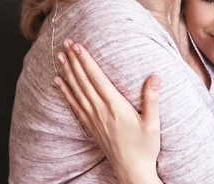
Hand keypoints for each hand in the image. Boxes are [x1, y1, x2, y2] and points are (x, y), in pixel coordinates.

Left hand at [54, 39, 161, 183]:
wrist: (132, 171)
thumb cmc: (144, 147)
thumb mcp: (152, 123)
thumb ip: (152, 99)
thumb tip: (155, 77)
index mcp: (115, 106)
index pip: (97, 78)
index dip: (86, 61)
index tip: (78, 46)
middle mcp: (100, 111)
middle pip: (83, 81)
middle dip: (74, 60)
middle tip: (65, 42)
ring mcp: (93, 119)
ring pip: (77, 90)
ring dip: (68, 72)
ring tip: (59, 57)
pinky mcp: (90, 126)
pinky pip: (74, 105)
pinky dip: (65, 92)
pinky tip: (59, 83)